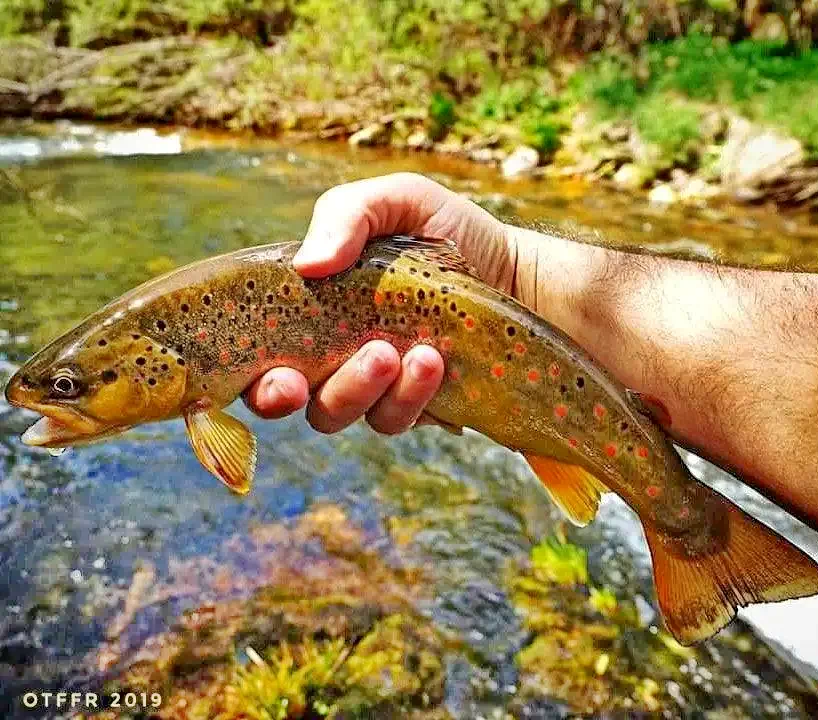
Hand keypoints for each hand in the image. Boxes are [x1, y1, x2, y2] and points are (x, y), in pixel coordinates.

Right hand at [244, 172, 517, 433]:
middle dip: (279, 396)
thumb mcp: (398, 201)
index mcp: (307, 304)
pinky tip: (430, 361)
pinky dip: (407, 395)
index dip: (240, 366)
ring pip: (334, 412)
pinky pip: (391, 418)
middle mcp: (325, 350)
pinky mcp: (409, 406)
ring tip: (392, 352)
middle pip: (279, 395)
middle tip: (296, 382)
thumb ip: (347, 214)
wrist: (513, 271)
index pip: (253, 342)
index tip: (264, 366)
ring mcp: (367, 385)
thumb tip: (307, 265)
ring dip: (353, 387)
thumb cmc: (443, 232)